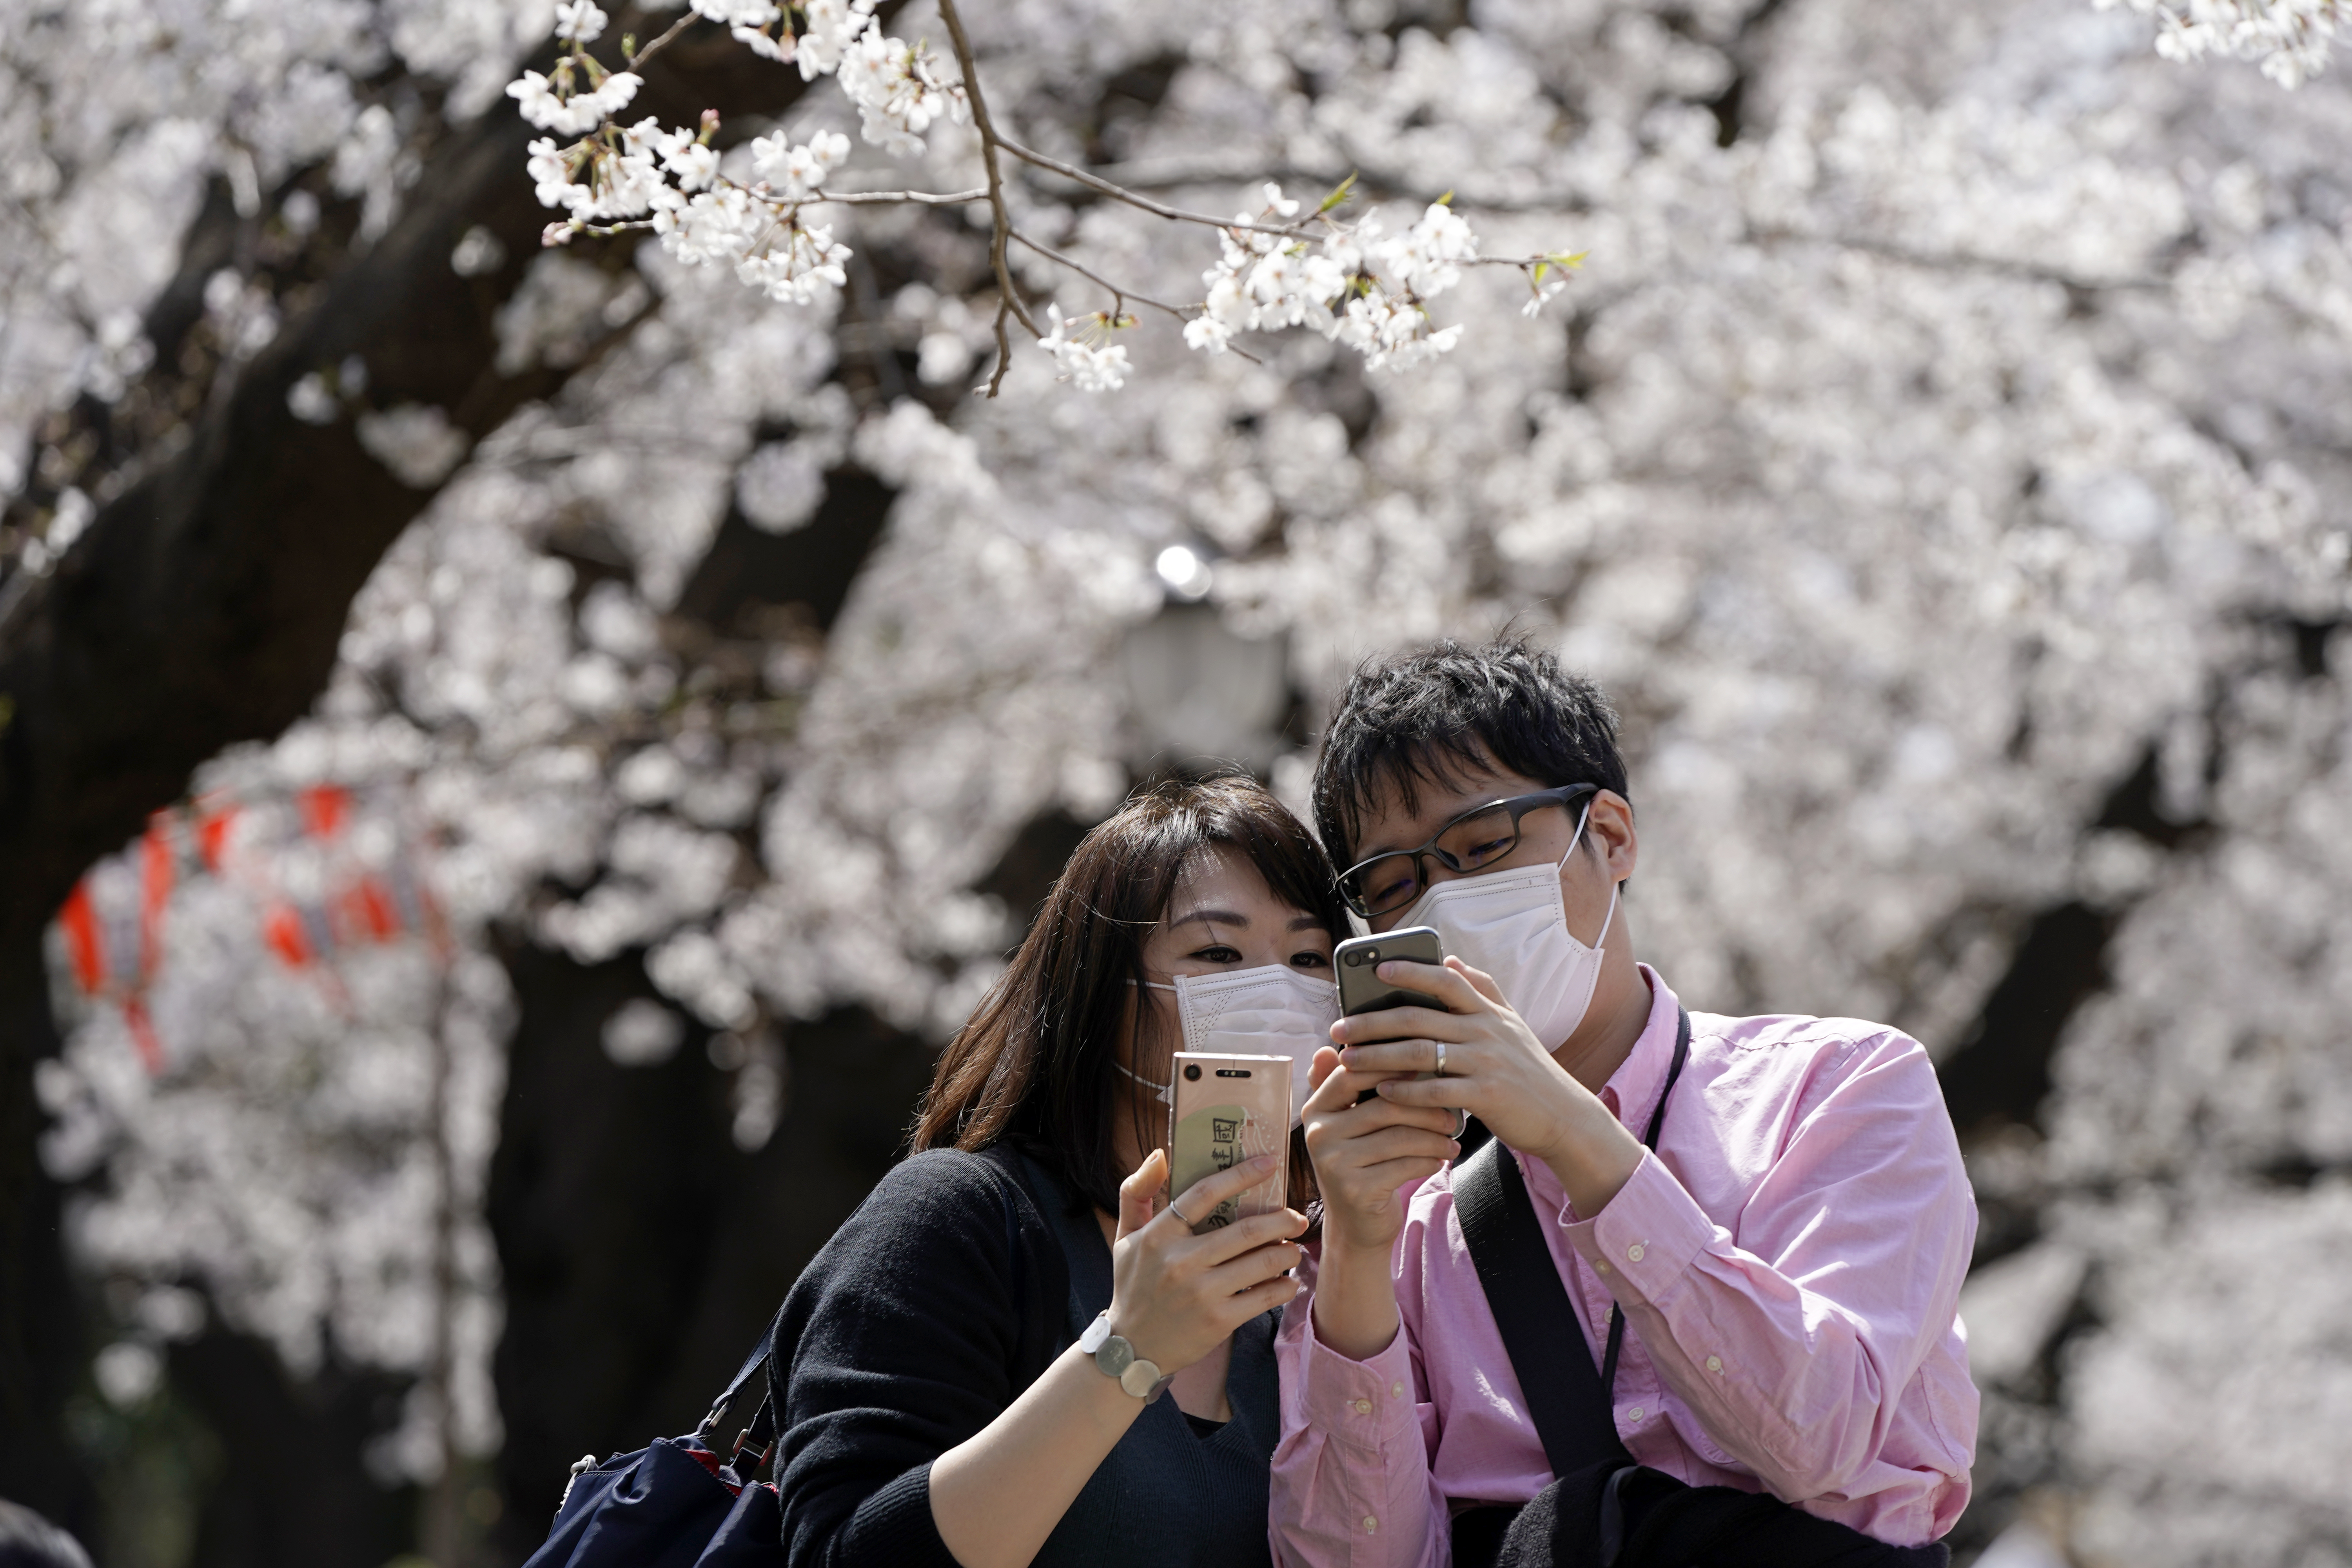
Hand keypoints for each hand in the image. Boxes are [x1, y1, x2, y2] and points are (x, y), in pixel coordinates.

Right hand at [1104, 1150, 1305, 1373]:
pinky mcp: (1219, 1320)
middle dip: (1282, 1220)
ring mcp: (1202, 1293)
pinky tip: (1290, 1282)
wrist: (1131, 1348)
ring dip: (1288, 1252)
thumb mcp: (1125, 1237)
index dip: (1241, 1174)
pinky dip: (1285, 1286)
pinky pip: (1264, 1297)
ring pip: (1262, 1262)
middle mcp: (1181, 1262)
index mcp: (1158, 1235)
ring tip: (1294, 1248)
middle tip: (1297, 1217)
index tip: (1269, 1163)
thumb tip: (1160, 1153)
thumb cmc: (1133, 1285)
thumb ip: (1136, 1192)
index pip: (1204, 1193)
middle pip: (1246, 1230)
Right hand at [1299, 1044, 1459, 1253]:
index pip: (1353, 1072)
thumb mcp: (1349, 1126)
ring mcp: (1334, 1163)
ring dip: (1434, 1135)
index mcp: (1316, 1109)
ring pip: (1399, 1135)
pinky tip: (1442, 1158)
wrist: (1357, 1226)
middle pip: (1384, 1104)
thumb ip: (1343, 1088)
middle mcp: (1318, 1133)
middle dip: (1425, 1107)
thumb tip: (1329, 1048)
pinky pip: (1405, 1164)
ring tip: (1453, 1137)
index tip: (1427, 1065)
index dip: (1392, 1065)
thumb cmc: (1363, 1164)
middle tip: (1453, 1112)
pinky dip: (1430, 1159)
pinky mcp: (1355, 1190)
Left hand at [1334, 957, 1643, 1215]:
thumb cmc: (1529, 1070)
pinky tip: (1382, 1092)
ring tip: (1347, 1060)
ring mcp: (1486, 1063)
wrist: (1564, 1117)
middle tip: (1339, 1027)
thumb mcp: (1511, 1024)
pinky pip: (1436, 1091)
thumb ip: (1483, 990)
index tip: (1377, 970)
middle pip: (1420, 1018)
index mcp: (1488, 1012)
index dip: (1412, 972)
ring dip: (1379, 1056)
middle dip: (1373, 1021)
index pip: (1446, 981)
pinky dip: (1406, 1091)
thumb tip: (1451, 960)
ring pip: (1421, 1053)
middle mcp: (1486, 1032)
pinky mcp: (1486, 1096)